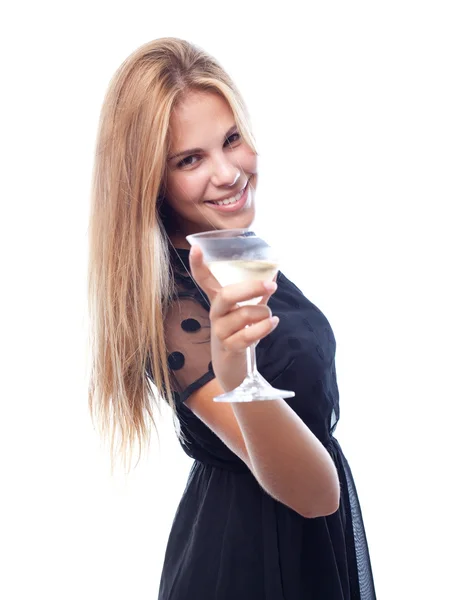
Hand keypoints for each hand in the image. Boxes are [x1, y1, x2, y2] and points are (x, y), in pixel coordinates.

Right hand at [189, 245, 278, 391]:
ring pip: (243, 315)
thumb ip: (258, 294)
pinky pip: (247, 335)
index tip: (195, 248)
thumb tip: (274, 273)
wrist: (233, 368)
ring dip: (263, 313)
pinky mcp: (229, 348)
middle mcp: (216, 314)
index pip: (203, 280)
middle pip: (226, 295)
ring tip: (270, 317)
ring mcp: (220, 332)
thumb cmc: (240, 333)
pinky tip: (273, 323)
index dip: (198, 265)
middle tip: (271, 285)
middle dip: (250, 288)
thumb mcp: (247, 311)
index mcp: (218, 301)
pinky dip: (263, 328)